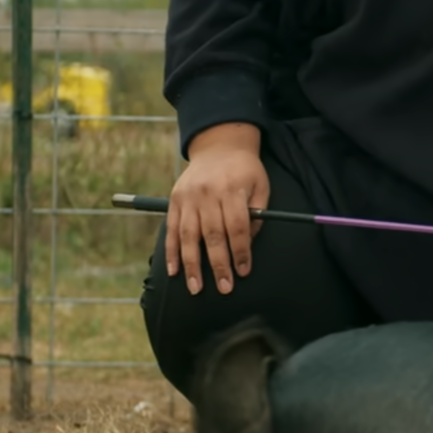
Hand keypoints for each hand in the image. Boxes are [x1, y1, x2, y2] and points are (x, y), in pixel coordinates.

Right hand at [167, 123, 268, 295]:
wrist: (219, 146)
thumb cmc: (244, 170)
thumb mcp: (260, 186)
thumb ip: (257, 214)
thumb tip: (247, 245)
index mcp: (232, 189)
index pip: (237, 226)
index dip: (241, 251)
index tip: (244, 270)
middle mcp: (208, 194)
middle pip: (213, 234)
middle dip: (219, 264)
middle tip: (224, 287)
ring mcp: (189, 197)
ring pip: (188, 235)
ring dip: (192, 264)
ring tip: (196, 287)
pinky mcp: (175, 200)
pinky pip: (171, 229)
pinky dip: (171, 251)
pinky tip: (174, 270)